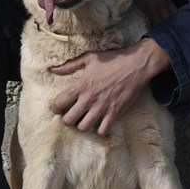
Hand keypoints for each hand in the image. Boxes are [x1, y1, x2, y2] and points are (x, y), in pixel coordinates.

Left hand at [49, 38, 171, 135]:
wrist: (136, 65)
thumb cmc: (112, 60)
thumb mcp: (89, 58)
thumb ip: (69, 65)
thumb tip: (53, 69)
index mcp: (81, 85)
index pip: (59, 102)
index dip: (55, 107)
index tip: (58, 107)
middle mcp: (89, 98)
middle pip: (68, 120)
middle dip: (67, 119)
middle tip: (71, 115)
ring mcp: (102, 107)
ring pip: (83, 127)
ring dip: (82, 125)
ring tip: (85, 119)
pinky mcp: (115, 113)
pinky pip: (102, 130)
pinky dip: (100, 129)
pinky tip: (100, 123)